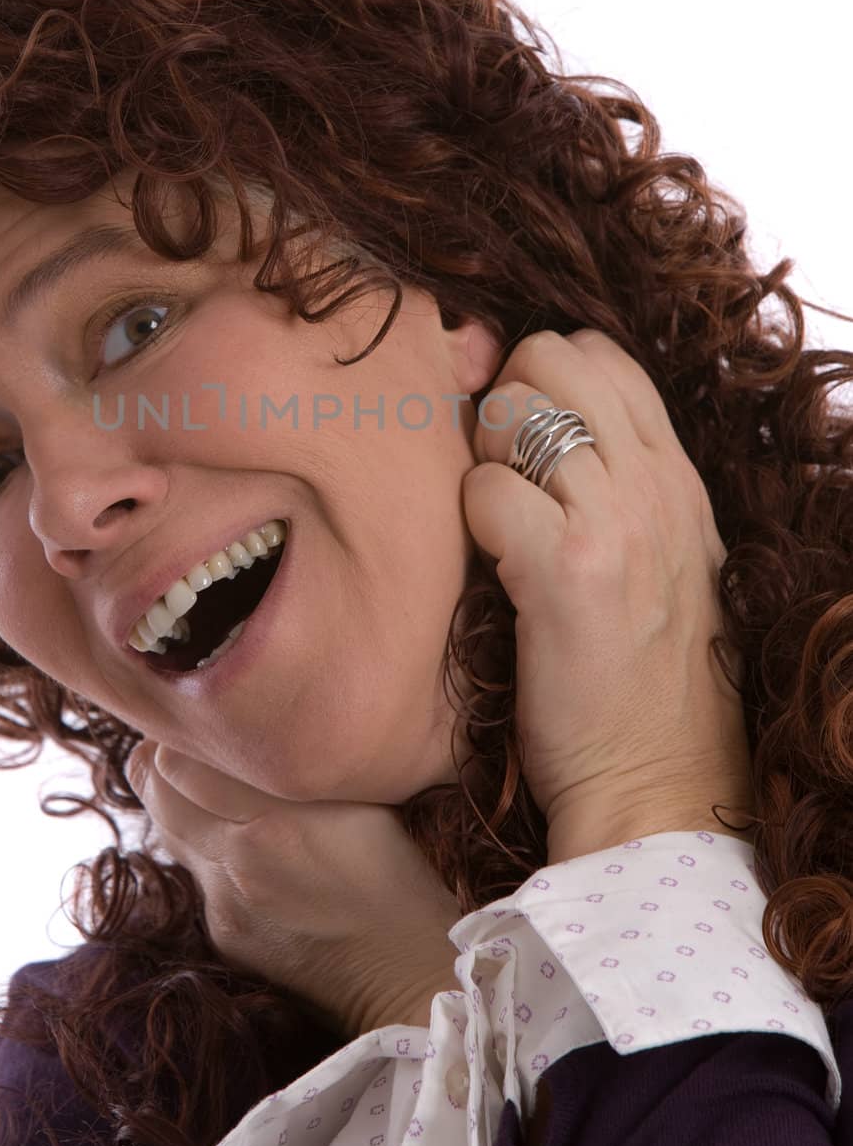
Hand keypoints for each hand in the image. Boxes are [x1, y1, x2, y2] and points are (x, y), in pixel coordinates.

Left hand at [124, 742, 462, 1039]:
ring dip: (182, 805)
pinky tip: (250, 852)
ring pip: (170, 832)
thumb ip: (296, 765)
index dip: (182, 734)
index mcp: (272, 817)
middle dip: (164, 762)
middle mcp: (235, 859)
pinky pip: (198, 875)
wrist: (406, 972)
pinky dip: (210, 852)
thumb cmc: (399, 870)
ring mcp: (222, 902)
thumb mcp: (360, 799)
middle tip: (198, 749)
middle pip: (154, 791)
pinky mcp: (223, 935)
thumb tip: (247, 733)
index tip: (209, 722)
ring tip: (221, 794)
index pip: (174, 760)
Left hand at [461, 328, 755, 860]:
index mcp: (677, 479)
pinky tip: (487, 567)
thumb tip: (546, 433)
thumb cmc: (644, 687)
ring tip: (494, 525)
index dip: (542, 378)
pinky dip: (468, 519)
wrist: (660, 789)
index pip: (604, 357)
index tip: (521, 440)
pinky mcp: (566, 571)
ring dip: (481, 457)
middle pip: (553, 356)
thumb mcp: (665, 565)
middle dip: (503, 399)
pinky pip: (485, 490)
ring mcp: (615, 521)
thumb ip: (621, 490)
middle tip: (497, 473)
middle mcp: (654, 484)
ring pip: (513, 411)